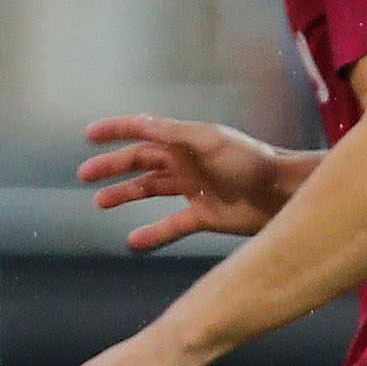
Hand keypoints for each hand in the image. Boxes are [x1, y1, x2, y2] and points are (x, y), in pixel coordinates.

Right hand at [78, 116, 291, 251]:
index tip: (89, 136)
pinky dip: (152, 234)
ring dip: (125, 195)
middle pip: (140, 162)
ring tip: (100, 203)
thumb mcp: (208, 141)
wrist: (282, 193)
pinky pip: (171, 226)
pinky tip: (133, 242)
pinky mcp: (205, 216)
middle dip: (112, 167)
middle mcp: (187, 162)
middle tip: (84, 175)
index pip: (143, 130)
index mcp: (185, 140)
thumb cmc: (250, 161)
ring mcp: (195, 189)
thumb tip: (139, 124)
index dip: (116, 130)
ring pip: (151, 191)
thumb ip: (173, 133)